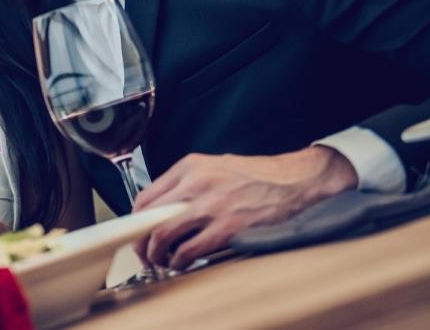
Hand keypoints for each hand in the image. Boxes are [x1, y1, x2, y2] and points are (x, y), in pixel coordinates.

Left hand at [131, 147, 356, 269]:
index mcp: (189, 166)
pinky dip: (180, 261)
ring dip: (157, 255)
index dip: (136, 221)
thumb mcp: (212, 167)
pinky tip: (183, 263)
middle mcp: (195, 183)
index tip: (138, 233)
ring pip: (163, 234)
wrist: (293, 182)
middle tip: (146, 254)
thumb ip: (185, 184)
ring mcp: (210, 205)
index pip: (145, 196)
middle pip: (148, 216)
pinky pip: (189, 250)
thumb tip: (160, 208)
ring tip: (162, 261)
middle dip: (142, 241)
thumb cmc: (254, 177)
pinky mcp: (227, 227)